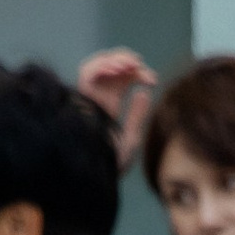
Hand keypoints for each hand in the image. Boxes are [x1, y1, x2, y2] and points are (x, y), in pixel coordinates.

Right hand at [76, 48, 156, 168]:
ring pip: (98, 64)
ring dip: (115, 59)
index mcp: (110, 104)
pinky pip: (87, 73)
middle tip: (140, 66)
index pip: (123, 79)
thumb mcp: (130, 139)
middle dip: (127, 61)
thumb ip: (136, 116)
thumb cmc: (111, 164)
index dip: (138, 73)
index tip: (153, 79)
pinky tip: (117, 69)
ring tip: (130, 65)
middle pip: (111, 67)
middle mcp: (98, 97)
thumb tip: (144, 92)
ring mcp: (89, 97)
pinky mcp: (80, 99)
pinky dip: (102, 66)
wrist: (97, 175)